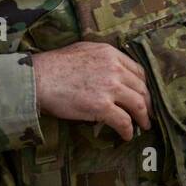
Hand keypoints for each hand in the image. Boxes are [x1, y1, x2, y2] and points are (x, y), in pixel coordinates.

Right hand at [32, 41, 151, 140]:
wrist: (37, 78)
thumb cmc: (54, 65)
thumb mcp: (83, 49)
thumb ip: (102, 57)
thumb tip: (110, 68)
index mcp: (111, 54)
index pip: (138, 71)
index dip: (144, 85)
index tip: (144, 94)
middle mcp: (115, 69)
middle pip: (142, 88)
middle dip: (148, 102)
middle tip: (148, 113)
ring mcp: (110, 88)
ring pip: (138, 105)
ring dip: (143, 117)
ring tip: (144, 125)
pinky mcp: (102, 106)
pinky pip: (123, 121)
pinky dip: (128, 130)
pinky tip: (127, 135)